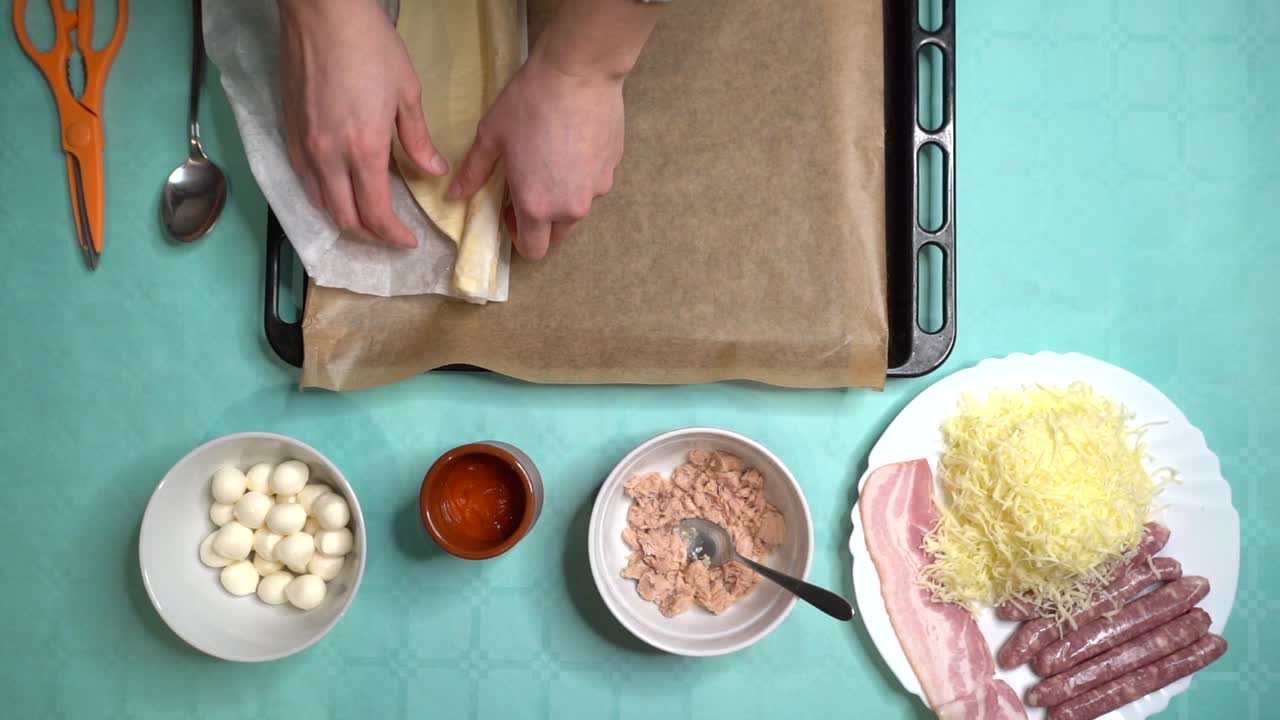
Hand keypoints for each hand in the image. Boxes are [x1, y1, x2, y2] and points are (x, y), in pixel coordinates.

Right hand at [278, 0, 446, 247]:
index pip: (376, 213)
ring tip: (368, 220)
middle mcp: (328, 156)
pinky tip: (340, 192)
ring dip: (345, 219)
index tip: (409, 241)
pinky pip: (305, 180)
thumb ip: (417, 139)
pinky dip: (324, 197)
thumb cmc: (370, 46)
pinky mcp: (288, 132)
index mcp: (363, 149)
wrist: (322, 12)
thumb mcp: (407, 93)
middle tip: (390, 236)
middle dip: (371, 236)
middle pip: (345, 219)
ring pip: (321, 204)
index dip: (393, 236)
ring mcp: (304, 146)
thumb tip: (433, 171)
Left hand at [448, 52, 623, 259]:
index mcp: (536, 205)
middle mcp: (571, 207)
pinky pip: (595, 184)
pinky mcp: (613, 169)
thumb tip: (455, 194)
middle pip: (557, 236)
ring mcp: (597, 189)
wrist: (578, 73)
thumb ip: (474, 172)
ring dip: (563, 198)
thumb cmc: (529, 103)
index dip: (518, 236)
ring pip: (578, 209)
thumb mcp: (491, 136)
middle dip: (542, 222)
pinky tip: (573, 145)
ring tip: (552, 161)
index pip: (533, 250)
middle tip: (530, 188)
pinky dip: (582, 176)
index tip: (511, 211)